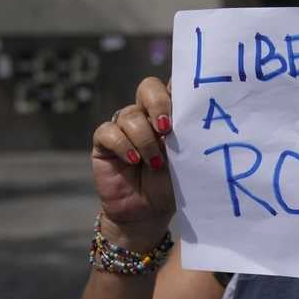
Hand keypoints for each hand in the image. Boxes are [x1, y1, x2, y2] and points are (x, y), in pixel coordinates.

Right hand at [91, 77, 174, 250]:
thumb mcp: (186, 160)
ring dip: (145, 139)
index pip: (173, 86)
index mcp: (171, 114)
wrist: (148, 213)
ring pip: (130, 115)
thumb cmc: (173, 186)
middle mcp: (147, 115)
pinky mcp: (105, 142)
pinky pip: (109, 132)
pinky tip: (133, 160)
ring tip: (155, 164)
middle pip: (148, 87)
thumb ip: (187, 137)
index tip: (190, 99)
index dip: (178, 85)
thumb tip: (194, 121)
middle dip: (158, 103)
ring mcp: (125, 127)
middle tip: (167, 128)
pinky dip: (123, 145)